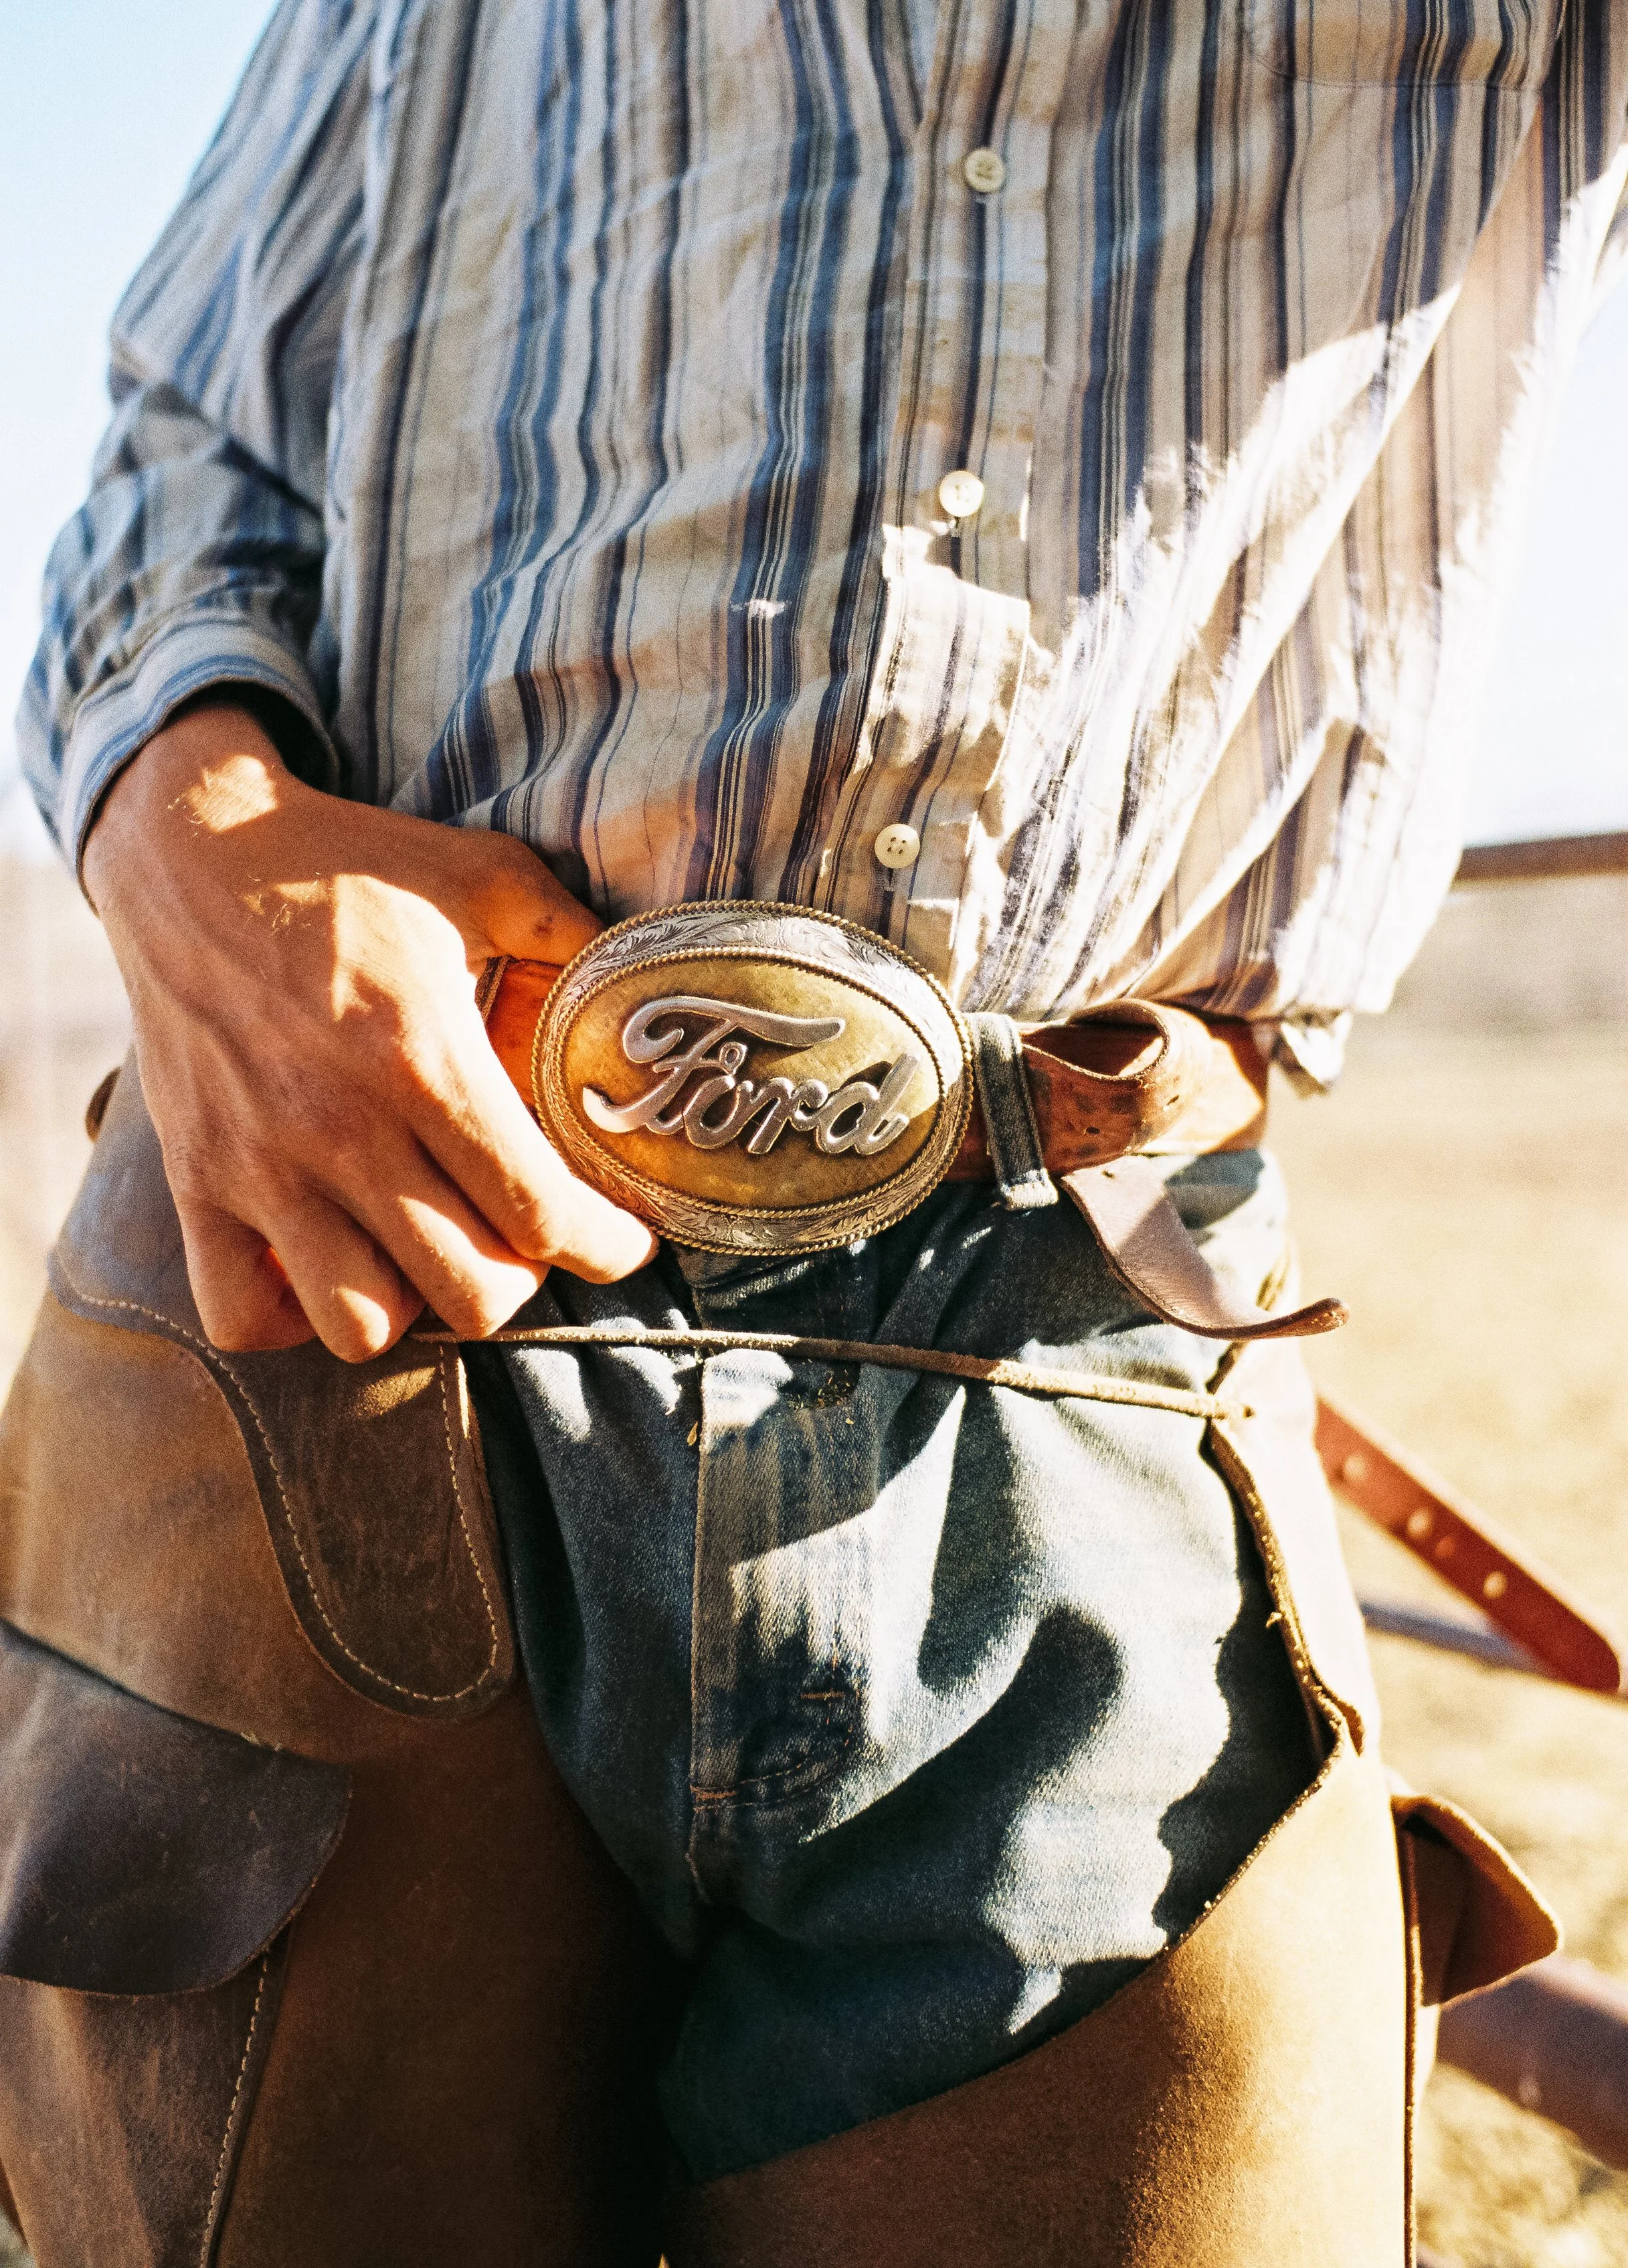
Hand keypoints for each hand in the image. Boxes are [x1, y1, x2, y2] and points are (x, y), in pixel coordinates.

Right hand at [83, 700, 656, 1360]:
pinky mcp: (195, 1182)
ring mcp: (261, 1167)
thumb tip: (640, 986)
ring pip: (360, 1324)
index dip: (604, 1246)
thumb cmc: (345, 864)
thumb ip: (570, 931)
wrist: (189, 850)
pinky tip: (329, 1263)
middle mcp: (341, 1128)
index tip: (622, 1239)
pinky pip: (241, 1315)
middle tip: (524, 1236)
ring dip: (412, 1305)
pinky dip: (290, 1317)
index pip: (539, 1212)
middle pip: (469, 1291)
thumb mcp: (482, 874)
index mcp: (424, 1059)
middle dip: (522, 1279)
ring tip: (427, 1250)